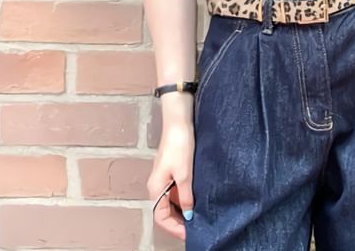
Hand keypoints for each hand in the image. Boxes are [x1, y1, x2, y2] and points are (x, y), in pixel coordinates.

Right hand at [148, 105, 194, 240]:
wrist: (178, 121)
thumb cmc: (179, 146)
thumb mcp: (184, 174)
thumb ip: (185, 196)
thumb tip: (188, 215)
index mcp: (155, 188)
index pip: (160, 217)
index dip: (175, 228)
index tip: (190, 234)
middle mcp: (156, 185)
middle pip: (164, 211)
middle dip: (179, 221)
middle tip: (197, 227)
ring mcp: (163, 177)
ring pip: (170, 201)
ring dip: (182, 210)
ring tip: (198, 215)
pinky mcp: (171, 169)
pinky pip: (175, 190)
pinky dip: (183, 198)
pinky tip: (195, 198)